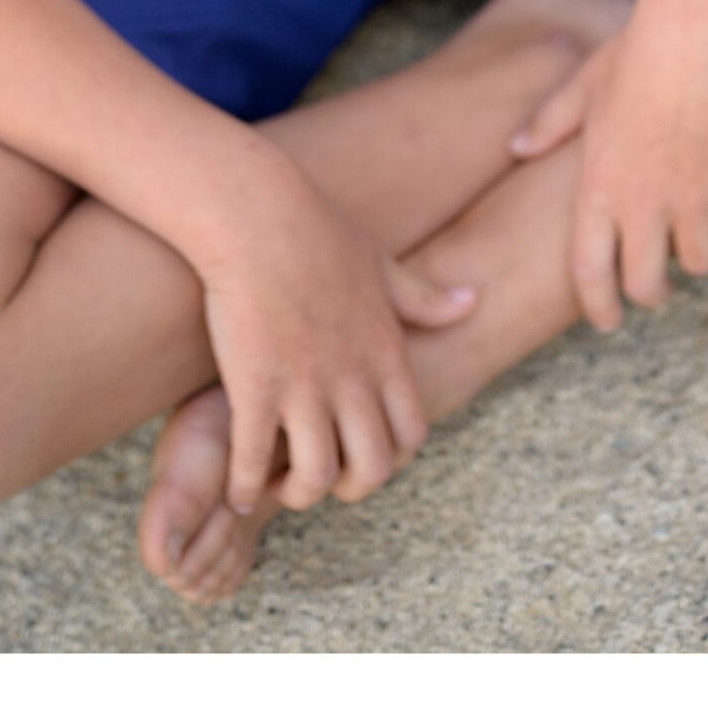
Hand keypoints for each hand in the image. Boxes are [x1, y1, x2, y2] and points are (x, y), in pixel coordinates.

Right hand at [196, 164, 477, 515]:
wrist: (257, 212)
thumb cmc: (316, 231)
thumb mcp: (382, 264)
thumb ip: (424, 297)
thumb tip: (473, 300)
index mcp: (386, 352)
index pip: (411, 436)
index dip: (390, 456)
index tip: (361, 450)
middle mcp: (352, 378)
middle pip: (371, 469)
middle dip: (349, 487)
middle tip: (320, 477)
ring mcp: (304, 387)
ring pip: (316, 478)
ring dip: (298, 494)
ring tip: (274, 484)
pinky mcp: (256, 387)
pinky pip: (253, 462)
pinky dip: (243, 487)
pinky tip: (234, 489)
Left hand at [507, 3, 707, 330]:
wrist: (698, 32)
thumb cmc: (636, 54)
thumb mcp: (583, 86)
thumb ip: (548, 122)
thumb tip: (516, 147)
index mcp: (598, 186)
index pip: (589, 272)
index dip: (598, 305)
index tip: (607, 319)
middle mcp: (644, 204)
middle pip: (647, 285)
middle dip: (651, 292)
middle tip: (657, 286)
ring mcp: (694, 199)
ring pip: (700, 263)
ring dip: (698, 254)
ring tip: (697, 230)